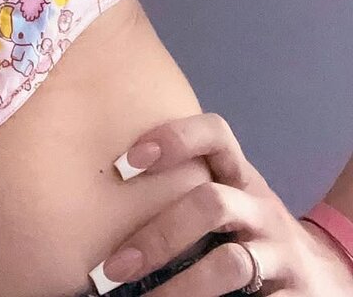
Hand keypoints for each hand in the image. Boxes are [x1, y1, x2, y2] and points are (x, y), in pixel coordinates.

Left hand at [92, 112, 352, 294]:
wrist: (320, 273)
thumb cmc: (246, 228)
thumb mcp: (225, 199)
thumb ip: (180, 189)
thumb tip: (95, 197)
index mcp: (239, 175)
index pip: (216, 134)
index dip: (175, 137)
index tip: (126, 162)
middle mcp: (261, 206)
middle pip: (211, 203)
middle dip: (159, 235)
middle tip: (114, 268)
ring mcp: (280, 250)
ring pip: (231, 263)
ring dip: (182, 288)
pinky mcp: (296, 292)